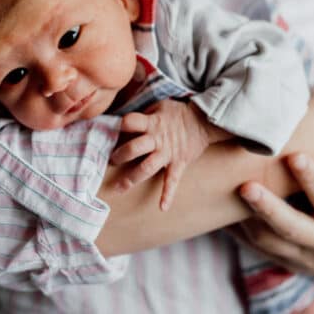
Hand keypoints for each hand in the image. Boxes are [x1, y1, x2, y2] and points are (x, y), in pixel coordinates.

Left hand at [110, 99, 229, 209]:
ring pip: (147, 167)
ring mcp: (167, 154)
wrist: (203, 121)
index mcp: (151, 123)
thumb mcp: (160, 106)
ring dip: (132, 178)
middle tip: (111, 161)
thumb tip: (126, 123)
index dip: (119, 125)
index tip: (110, 130)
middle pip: (134, 148)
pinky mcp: (178, 164)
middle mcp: (157, 140)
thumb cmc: (178, 113)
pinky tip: (162, 207)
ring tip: (119, 188)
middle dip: (120, 155)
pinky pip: (172, 181)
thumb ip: (144, 114)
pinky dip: (168, 194)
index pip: (130, 122)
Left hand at [230, 142, 313, 287]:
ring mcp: (305, 256)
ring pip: (270, 242)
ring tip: (229, 193)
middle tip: (246, 186)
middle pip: (292, 229)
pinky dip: (241, 232)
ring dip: (248, 220)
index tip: (295, 155)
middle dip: (268, 208)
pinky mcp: (289, 261)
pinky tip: (224, 210)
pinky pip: (259, 248)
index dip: (313, 180)